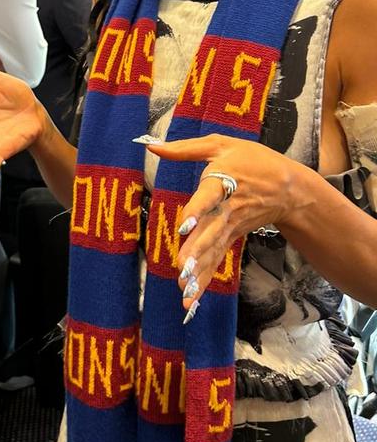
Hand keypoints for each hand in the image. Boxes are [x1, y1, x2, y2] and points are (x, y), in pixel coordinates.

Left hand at [146, 134, 297, 312]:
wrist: (289, 187)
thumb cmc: (252, 160)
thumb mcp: (220, 145)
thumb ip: (185, 148)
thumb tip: (152, 147)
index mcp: (223, 181)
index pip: (209, 196)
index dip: (197, 209)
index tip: (185, 225)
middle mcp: (227, 208)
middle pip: (211, 230)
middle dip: (197, 250)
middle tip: (182, 268)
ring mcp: (231, 226)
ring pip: (214, 249)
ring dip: (200, 270)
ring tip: (184, 288)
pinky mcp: (232, 238)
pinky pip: (217, 259)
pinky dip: (205, 278)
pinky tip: (191, 296)